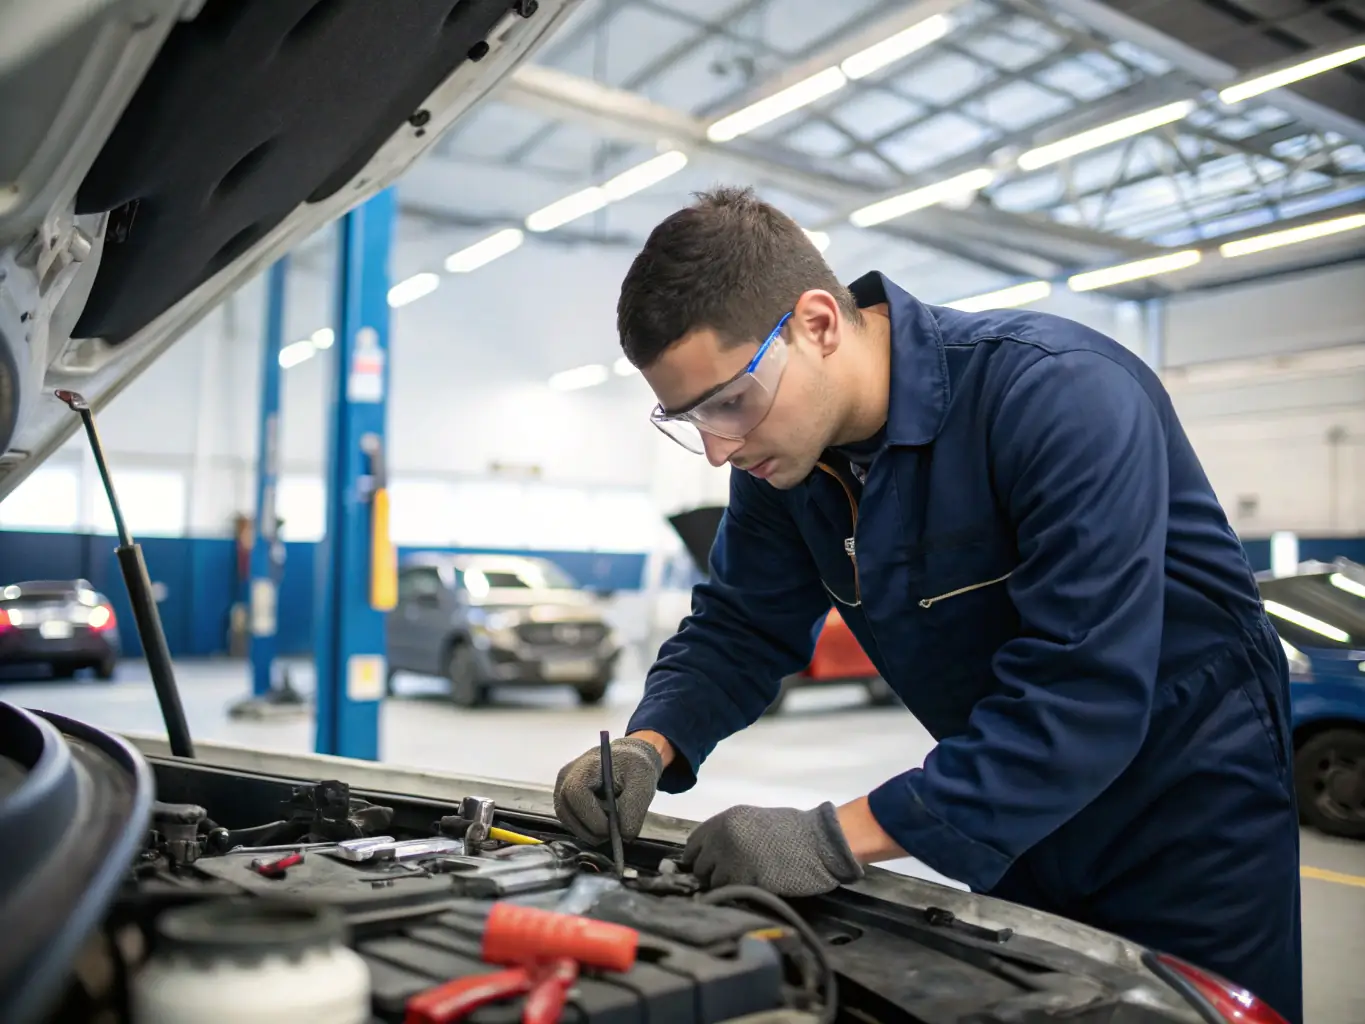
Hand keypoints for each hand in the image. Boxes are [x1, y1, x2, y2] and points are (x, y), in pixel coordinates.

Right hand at [553, 737, 662, 842]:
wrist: (628, 758)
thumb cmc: (635, 766)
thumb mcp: (643, 783)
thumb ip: (634, 809)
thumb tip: (623, 836)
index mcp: (585, 766)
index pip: (576, 794)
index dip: (592, 817)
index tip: (613, 828)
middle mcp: (566, 776)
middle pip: (566, 811)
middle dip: (590, 830)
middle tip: (613, 835)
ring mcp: (561, 787)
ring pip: (566, 820)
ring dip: (587, 832)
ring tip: (609, 828)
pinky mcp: (563, 798)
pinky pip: (569, 820)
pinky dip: (585, 829)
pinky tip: (602, 824)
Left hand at [680, 802, 863, 896]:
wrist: (818, 842)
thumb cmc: (793, 831)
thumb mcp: (755, 822)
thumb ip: (730, 835)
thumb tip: (712, 855)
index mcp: (725, 820)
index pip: (694, 844)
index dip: (699, 858)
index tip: (707, 867)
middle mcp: (723, 837)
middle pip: (700, 866)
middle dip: (712, 874)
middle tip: (730, 878)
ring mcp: (732, 859)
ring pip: (714, 882)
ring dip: (725, 886)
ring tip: (745, 883)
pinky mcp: (744, 880)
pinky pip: (730, 893)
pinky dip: (737, 895)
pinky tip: (752, 890)